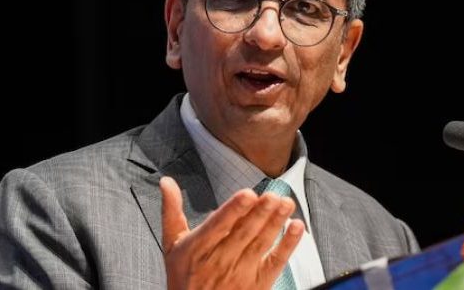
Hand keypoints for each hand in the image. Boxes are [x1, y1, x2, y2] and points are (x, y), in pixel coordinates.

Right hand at [160, 176, 303, 289]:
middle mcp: (219, 260)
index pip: (218, 226)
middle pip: (243, 233)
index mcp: (198, 248)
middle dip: (259, 213)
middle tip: (273, 196)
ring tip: (286, 204)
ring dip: (275, 223)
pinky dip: (288, 245)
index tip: (247, 194)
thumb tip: (167, 182)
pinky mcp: (258, 283)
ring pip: (261, 244)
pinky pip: (276, 262)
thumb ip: (171, 212)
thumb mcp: (172, 245)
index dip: (234, 210)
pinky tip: (297, 228)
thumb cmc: (183, 279)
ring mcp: (240, 273)